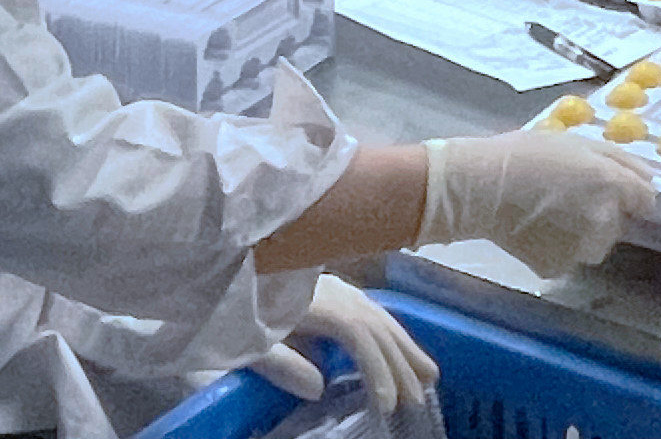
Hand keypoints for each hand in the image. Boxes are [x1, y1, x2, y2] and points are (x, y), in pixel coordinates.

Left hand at [252, 276, 436, 413]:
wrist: (230, 257)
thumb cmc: (236, 299)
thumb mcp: (248, 337)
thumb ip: (282, 363)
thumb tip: (319, 388)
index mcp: (318, 302)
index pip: (360, 336)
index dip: (377, 370)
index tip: (385, 404)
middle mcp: (336, 292)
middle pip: (378, 327)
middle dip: (401, 365)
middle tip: (417, 400)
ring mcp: (338, 288)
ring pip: (381, 318)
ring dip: (406, 348)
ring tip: (431, 376)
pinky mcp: (335, 289)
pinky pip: (373, 311)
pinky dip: (392, 331)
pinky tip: (400, 345)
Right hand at [419, 132, 654, 275]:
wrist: (479, 188)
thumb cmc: (525, 154)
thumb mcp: (576, 142)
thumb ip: (620, 161)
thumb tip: (649, 180)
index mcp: (610, 185)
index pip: (646, 200)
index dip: (628, 193)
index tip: (606, 188)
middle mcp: (603, 222)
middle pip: (619, 224)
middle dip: (602, 212)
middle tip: (566, 196)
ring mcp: (581, 250)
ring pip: (595, 244)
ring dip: (583, 233)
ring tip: (548, 214)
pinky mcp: (558, 269)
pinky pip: (570, 258)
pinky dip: (558, 248)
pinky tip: (535, 230)